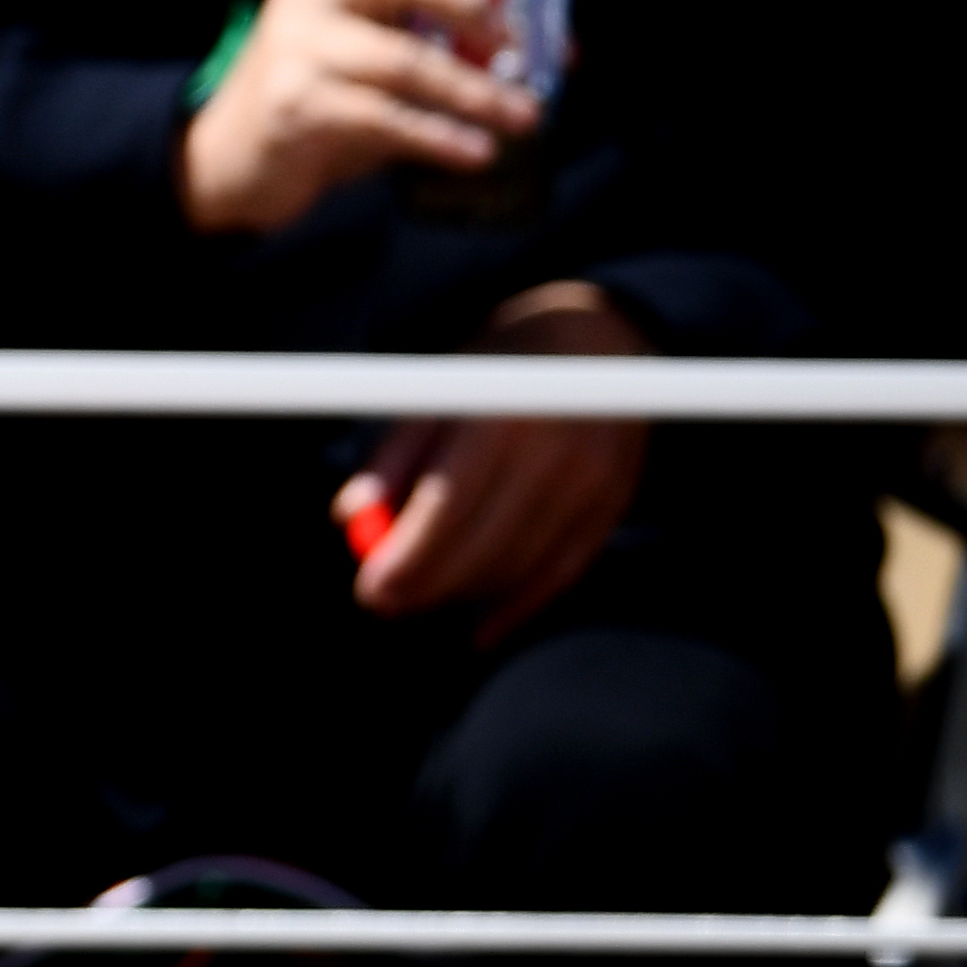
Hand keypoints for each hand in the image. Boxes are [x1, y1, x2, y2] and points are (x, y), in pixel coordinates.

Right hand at [177, 0, 534, 238]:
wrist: (230, 158)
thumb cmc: (318, 95)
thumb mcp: (364, 48)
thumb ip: (437, 37)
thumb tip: (559, 52)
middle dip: (468, 1)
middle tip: (515, 42)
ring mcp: (299, 49)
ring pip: (403, 60)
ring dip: (474, 91)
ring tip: (525, 115)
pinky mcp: (296, 106)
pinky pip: (385, 118)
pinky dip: (440, 137)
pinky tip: (477, 152)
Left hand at [336, 281, 648, 639]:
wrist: (599, 337)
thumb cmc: (499, 367)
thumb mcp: (439, 390)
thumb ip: (396, 455)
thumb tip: (351, 518)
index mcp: (503, 414)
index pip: (450, 506)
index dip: (409, 557)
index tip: (371, 588)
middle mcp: (558, 450)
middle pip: (487, 546)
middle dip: (428, 586)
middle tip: (384, 602)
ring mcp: (595, 481)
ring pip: (521, 566)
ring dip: (465, 593)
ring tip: (422, 596)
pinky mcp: (615, 504)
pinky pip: (563, 573)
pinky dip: (519, 607)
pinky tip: (481, 629)